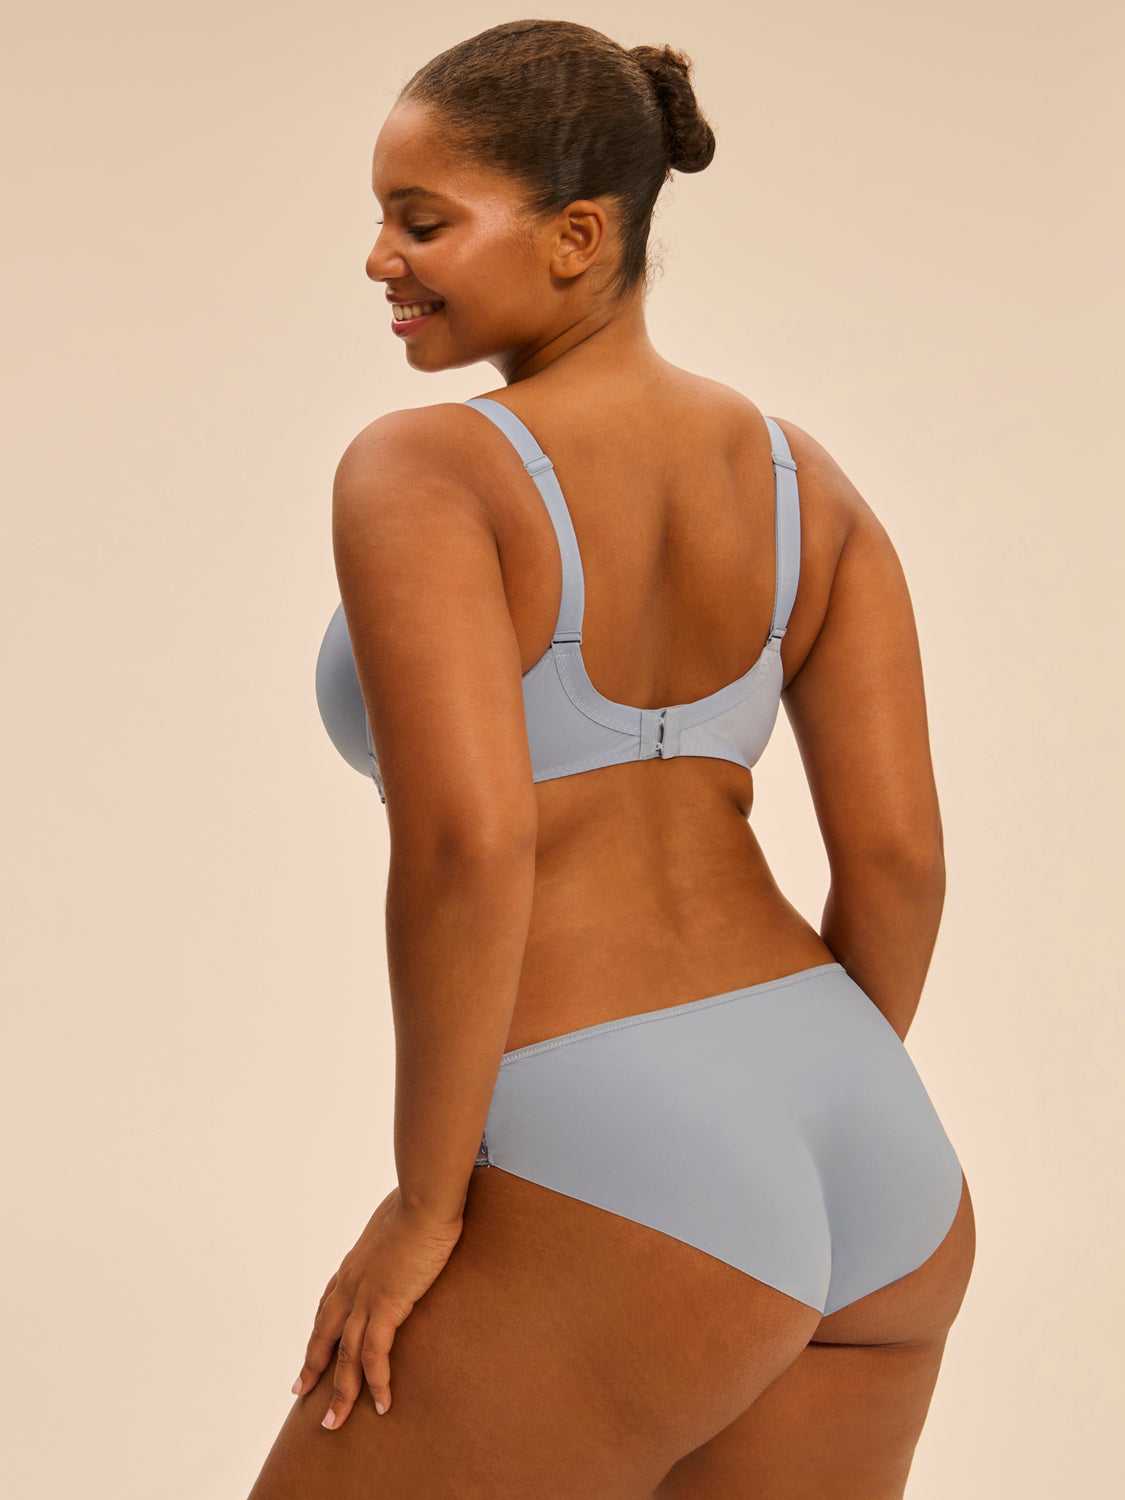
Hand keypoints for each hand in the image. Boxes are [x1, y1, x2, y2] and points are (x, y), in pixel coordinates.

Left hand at [291, 1185, 462, 1428]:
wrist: (422, 1199)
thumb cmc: (415, 1202)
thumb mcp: (396, 1223)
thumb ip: (394, 1237)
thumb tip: (406, 1235)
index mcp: (352, 1266)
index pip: (327, 1306)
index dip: (318, 1333)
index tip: (311, 1352)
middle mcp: (350, 1285)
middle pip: (324, 1336)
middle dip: (312, 1367)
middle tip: (300, 1393)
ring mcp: (364, 1297)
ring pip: (344, 1356)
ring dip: (339, 1392)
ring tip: (334, 1422)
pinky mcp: (386, 1306)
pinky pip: (374, 1355)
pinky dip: (376, 1382)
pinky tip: (381, 1403)